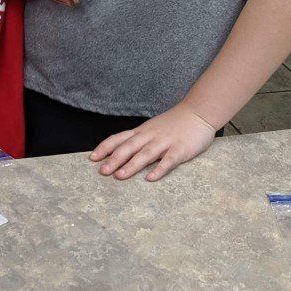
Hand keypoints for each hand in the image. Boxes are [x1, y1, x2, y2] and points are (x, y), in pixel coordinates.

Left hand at [89, 104, 215, 181]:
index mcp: (142, 131)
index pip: (119, 138)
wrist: (198, 112)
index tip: (92, 158)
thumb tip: (119, 152)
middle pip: (129, 147)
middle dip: (114, 159)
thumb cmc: (173, 123)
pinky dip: (159, 169)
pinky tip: (150, 178)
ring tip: (120, 176)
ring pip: (145, 154)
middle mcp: (150, 136)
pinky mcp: (180, 150)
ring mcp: (165, 142)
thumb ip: (138, 139)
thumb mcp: (152, 128)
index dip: (105, 148)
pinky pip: (168, 161)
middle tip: (102, 172)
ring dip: (132, 165)